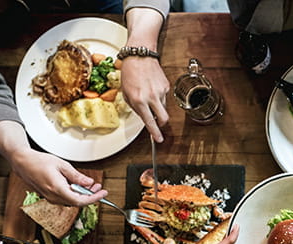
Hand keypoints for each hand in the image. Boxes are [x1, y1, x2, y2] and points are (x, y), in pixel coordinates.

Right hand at [10, 148, 106, 205]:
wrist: (23, 162)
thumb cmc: (39, 161)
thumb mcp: (62, 165)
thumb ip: (76, 176)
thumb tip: (88, 182)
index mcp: (57, 189)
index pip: (79, 200)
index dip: (93, 198)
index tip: (102, 193)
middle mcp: (53, 196)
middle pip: (77, 202)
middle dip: (90, 196)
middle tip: (98, 187)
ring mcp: (50, 198)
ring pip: (71, 201)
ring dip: (82, 194)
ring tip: (90, 185)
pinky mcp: (48, 196)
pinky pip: (65, 198)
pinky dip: (74, 194)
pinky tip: (78, 186)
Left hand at [122, 7, 169, 142]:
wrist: (140, 55)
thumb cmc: (130, 72)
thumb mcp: (126, 92)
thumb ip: (134, 106)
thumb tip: (144, 116)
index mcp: (139, 100)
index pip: (149, 121)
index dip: (155, 132)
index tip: (158, 139)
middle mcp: (151, 97)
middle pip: (164, 118)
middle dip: (161, 124)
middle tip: (158, 124)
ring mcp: (161, 91)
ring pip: (163, 107)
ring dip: (157, 107)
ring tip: (148, 96)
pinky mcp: (166, 86)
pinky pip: (164, 97)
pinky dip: (159, 96)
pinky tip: (151, 87)